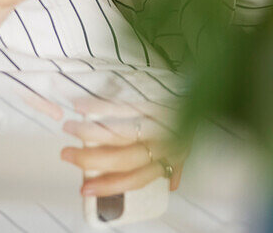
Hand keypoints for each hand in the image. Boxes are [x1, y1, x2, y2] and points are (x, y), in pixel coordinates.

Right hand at [60, 101, 187, 196]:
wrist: (207, 82)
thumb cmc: (191, 116)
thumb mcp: (188, 144)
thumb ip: (175, 165)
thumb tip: (171, 185)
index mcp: (169, 157)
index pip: (136, 179)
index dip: (109, 187)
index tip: (84, 190)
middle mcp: (164, 141)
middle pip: (123, 158)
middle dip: (90, 161)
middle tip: (66, 156)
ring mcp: (158, 119)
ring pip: (120, 133)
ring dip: (90, 133)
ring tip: (69, 129)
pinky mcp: (152, 97)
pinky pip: (122, 104)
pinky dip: (99, 107)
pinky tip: (82, 107)